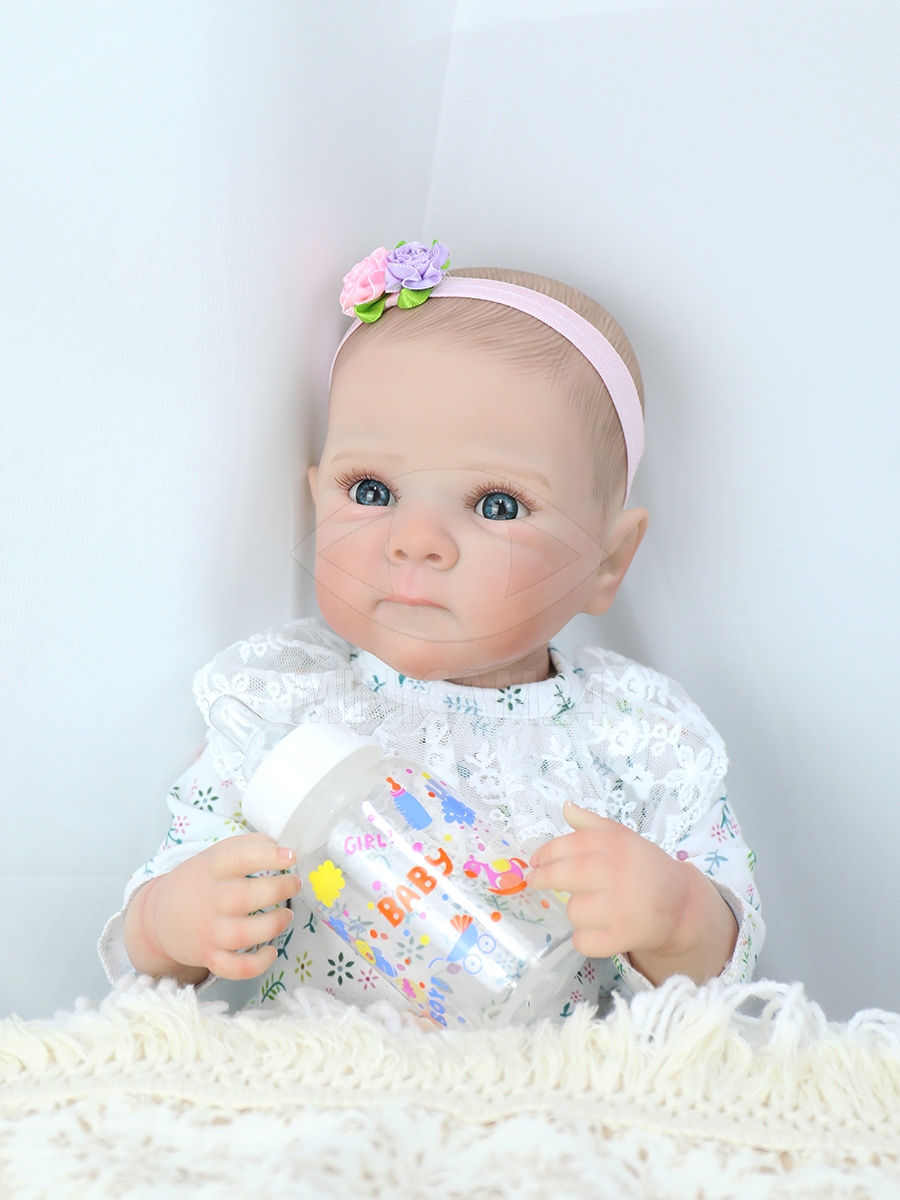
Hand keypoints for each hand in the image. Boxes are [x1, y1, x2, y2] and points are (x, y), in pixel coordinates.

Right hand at [123, 834, 300, 984]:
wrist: (158, 918)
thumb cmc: (196, 882)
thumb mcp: (213, 855)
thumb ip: (245, 846)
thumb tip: (279, 845)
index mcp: (210, 869)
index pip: (241, 858)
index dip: (269, 856)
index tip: (290, 856)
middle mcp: (210, 900)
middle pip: (246, 896)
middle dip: (279, 889)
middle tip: (295, 884)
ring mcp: (209, 931)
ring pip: (245, 934)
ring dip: (274, 925)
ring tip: (286, 914)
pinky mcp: (210, 957)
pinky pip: (236, 968)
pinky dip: (257, 964)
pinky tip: (271, 951)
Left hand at [527, 803, 736, 984]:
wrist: (682, 904)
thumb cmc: (646, 868)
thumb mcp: (624, 839)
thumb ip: (593, 825)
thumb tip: (566, 807)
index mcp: (617, 846)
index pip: (572, 843)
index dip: (547, 852)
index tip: (534, 861)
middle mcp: (619, 872)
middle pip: (567, 875)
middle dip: (544, 878)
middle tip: (534, 881)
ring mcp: (623, 906)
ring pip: (575, 911)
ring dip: (575, 911)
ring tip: (590, 908)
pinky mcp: (626, 935)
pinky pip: (585, 941)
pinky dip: (584, 939)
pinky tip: (594, 931)